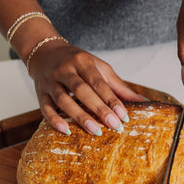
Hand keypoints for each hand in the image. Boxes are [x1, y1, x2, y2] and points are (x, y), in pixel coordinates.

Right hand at [26, 38, 145, 134]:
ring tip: (95, 131)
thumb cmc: (77, 62)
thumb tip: (143, 101)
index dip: (111, 99)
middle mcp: (65, 70)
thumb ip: (119, 86)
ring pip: (63, 99)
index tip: (123, 116)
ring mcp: (50, 82)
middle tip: (114, 125)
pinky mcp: (40, 93)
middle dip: (99, 108)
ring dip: (79, 116)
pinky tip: (66, 130)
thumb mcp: (99, 68)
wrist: (45, 52)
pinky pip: (45, 108)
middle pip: (82, 90)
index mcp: (83, 62)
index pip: (99, 82)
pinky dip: (54, 120)